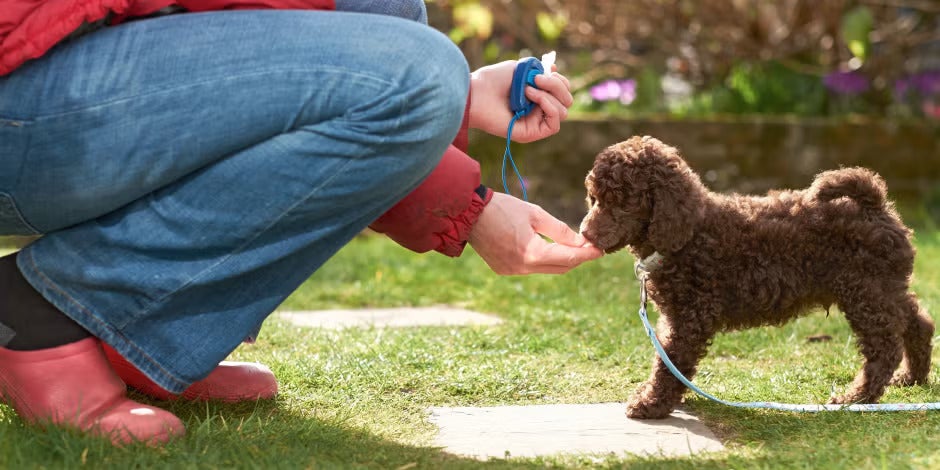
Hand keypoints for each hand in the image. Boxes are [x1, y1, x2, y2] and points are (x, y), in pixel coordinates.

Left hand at [468, 60, 572, 142]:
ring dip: (549, 95)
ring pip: (563, 111)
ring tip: (528, 89)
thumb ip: (540, 70)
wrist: (476, 94)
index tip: (547, 70)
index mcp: (538, 95)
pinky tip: (532, 97)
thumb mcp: (521, 69)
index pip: (563, 91)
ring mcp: (535, 122)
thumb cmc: (493, 80)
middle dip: (557, 86)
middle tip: (537, 78)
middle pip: (567, 101)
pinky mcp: (531, 133)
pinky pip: (554, 124)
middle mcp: (539, 110)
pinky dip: (549, 107)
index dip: (560, 81)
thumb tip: (556, 70)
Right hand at [468, 192, 603, 274]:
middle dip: (576, 258)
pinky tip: (546, 248)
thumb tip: (581, 242)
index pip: (569, 258)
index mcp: (532, 253)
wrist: (468, 214)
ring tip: (571, 246)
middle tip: (589, 248)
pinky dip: (542, 260)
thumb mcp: (535, 214)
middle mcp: (523, 268)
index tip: (600, 249)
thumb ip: (560, 230)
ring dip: (560, 260)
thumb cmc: (502, 208)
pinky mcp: (504, 270)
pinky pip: (530, 268)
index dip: (586, 254)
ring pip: (545, 270)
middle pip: (560, 268)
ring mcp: (512, 271)